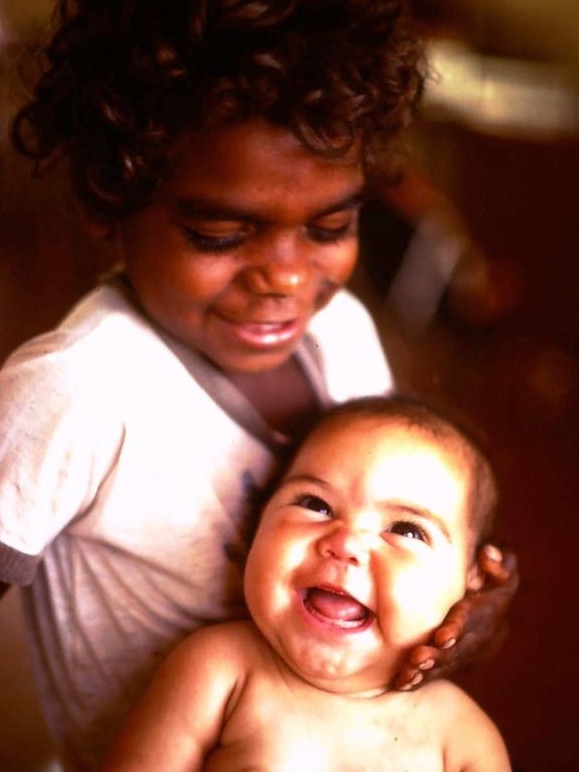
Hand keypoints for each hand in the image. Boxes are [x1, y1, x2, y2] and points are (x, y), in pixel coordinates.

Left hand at [392, 545, 518, 690]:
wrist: (494, 605)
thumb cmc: (491, 575)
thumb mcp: (501, 565)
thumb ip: (499, 560)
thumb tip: (488, 555)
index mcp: (490, 609)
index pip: (475, 618)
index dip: (460, 627)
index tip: (444, 636)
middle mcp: (481, 636)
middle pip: (459, 648)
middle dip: (439, 656)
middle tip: (418, 658)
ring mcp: (468, 653)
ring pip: (446, 665)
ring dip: (426, 671)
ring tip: (406, 674)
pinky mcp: (455, 663)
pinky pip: (437, 673)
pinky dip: (419, 679)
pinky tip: (401, 683)